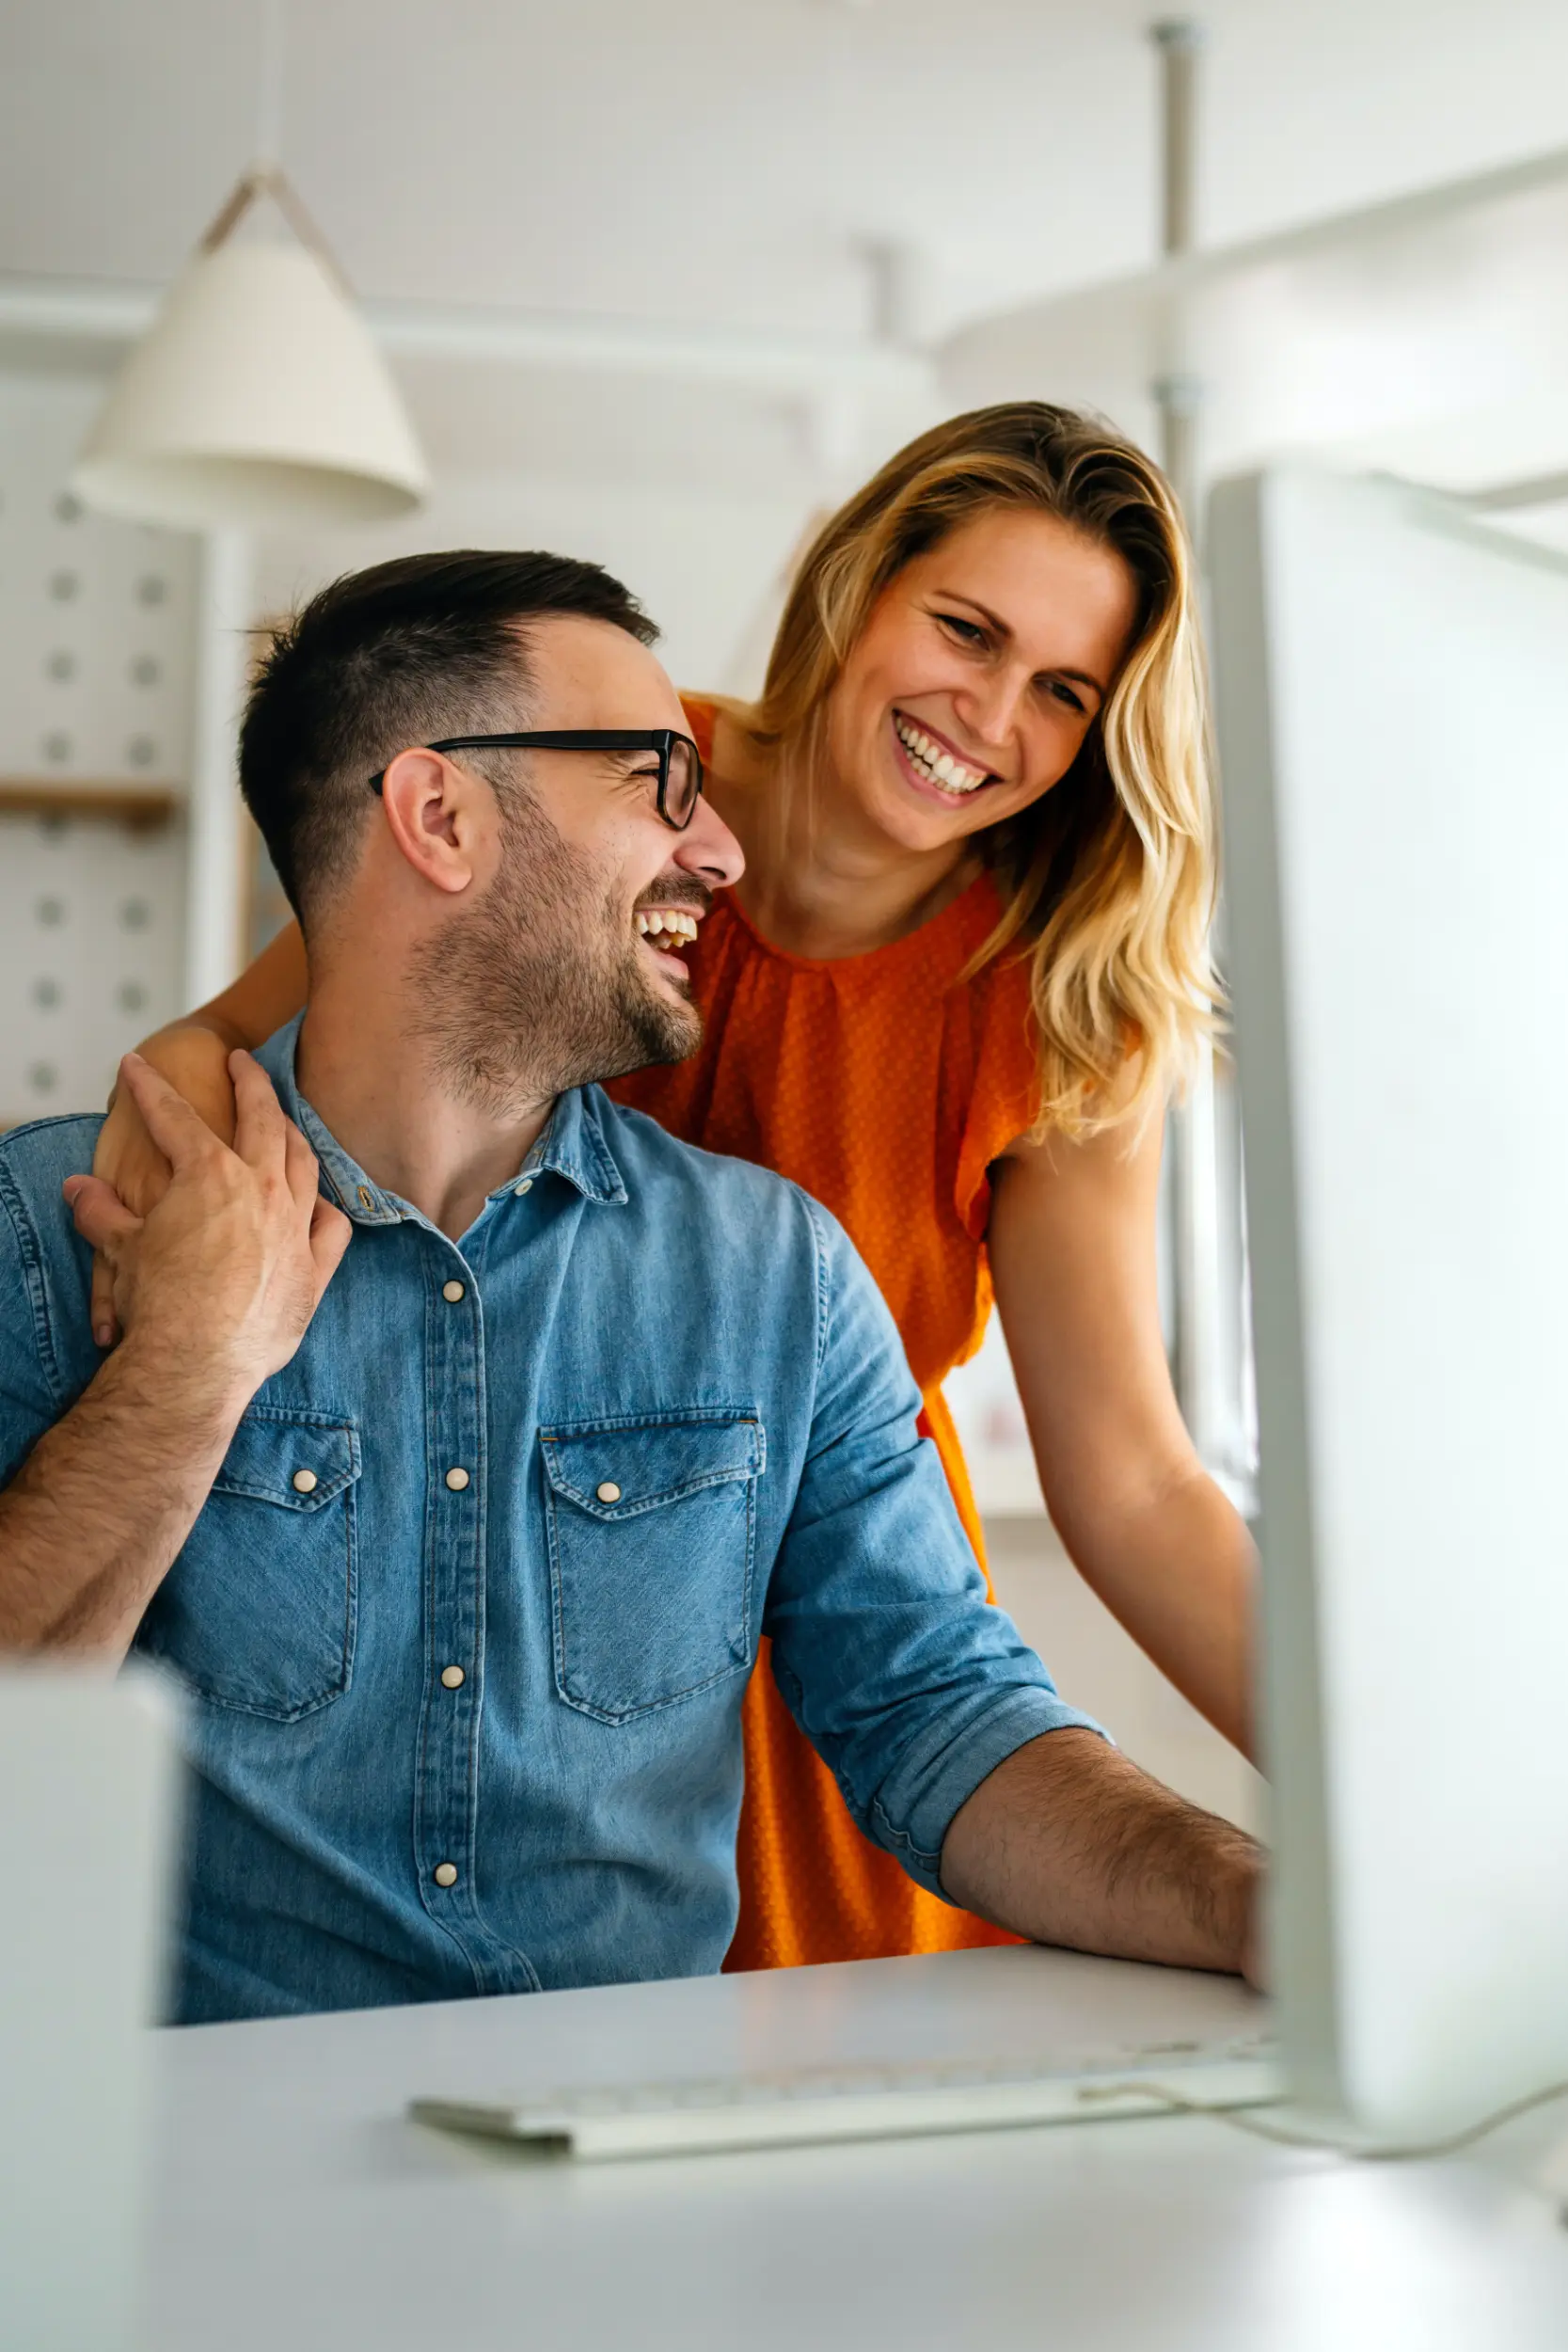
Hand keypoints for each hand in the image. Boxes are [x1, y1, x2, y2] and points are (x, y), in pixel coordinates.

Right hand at [64, 1051, 351, 1412]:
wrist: (196, 1364)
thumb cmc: (157, 1304)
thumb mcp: (120, 1249)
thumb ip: (102, 1212)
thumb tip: (78, 1189)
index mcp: (209, 1175)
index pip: (174, 1117)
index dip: (149, 1088)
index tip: (136, 1064)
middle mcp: (261, 1190)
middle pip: (263, 1118)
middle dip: (250, 1082)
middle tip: (241, 1062)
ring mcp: (295, 1227)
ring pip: (303, 1163)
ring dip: (292, 1135)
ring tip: (283, 1123)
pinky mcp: (315, 1269)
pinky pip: (332, 1226)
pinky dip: (326, 1209)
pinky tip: (319, 1205)